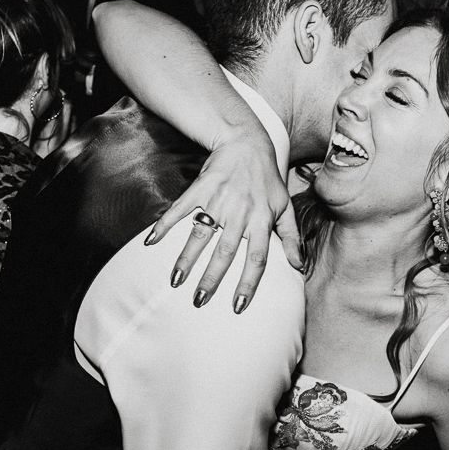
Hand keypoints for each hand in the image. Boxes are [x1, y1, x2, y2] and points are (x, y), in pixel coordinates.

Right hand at [145, 133, 301, 312]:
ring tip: (175, 281)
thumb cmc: (267, 179)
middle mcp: (240, 213)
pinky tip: (150, 242)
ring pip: (201, 235)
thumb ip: (292, 237)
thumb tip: (298, 267)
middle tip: (199, 300)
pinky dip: (163, 225)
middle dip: (212, 278)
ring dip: (187, 258)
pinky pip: (180, 209)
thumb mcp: (285, 206)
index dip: (248, 283)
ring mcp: (218, 200)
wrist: (246, 143)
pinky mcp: (200, 188)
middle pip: (226, 252)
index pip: (257, 258)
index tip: (238, 306)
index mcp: (262, 220)